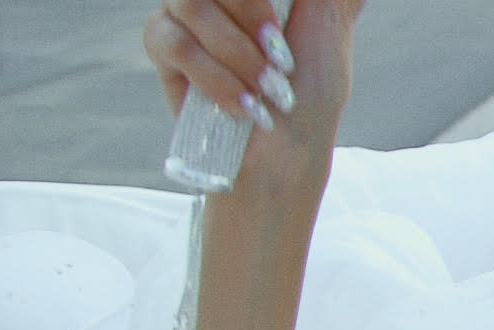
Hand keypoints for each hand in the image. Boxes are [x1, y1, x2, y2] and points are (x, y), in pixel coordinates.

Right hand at [144, 0, 365, 186]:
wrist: (287, 150)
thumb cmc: (311, 91)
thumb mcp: (330, 24)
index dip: (254, 0)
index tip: (276, 27)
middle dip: (252, 15)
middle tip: (282, 59)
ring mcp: (187, 12)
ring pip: (192, 4)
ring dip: (237, 54)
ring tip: (267, 90)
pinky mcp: (163, 47)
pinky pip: (172, 42)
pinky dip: (215, 77)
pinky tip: (243, 105)